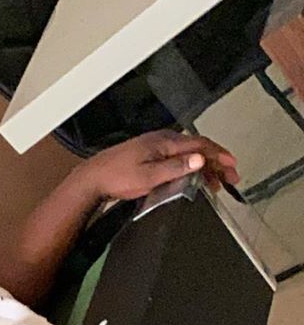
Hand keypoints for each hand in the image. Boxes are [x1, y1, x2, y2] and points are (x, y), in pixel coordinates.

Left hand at [84, 130, 239, 203]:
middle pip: (197, 149)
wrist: (93, 178)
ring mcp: (156, 147)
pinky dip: (190, 168)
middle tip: (230, 178)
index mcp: (165, 142)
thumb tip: (200, 159)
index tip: (232, 166)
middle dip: (216, 163)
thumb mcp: (149, 176)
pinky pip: (178, 158)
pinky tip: (193, 178)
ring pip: (189, 154)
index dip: (219, 155)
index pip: (200, 145)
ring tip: (215, 184)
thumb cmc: (118, 177)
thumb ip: (176, 168)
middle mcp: (163, 140)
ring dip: (204, 168)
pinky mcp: (150, 155)